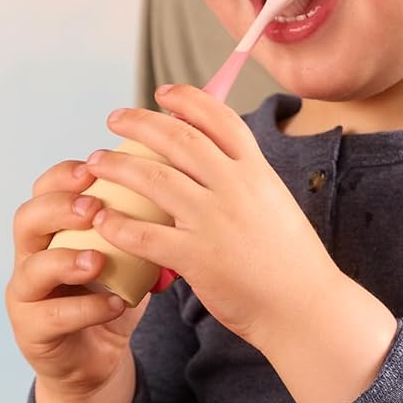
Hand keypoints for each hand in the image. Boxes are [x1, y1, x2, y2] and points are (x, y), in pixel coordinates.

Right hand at [6, 158, 151, 402]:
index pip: (45, 189)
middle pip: (26, 220)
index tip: (94, 167)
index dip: (64, 176)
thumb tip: (180, 189)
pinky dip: (86, 309)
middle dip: (58, 209)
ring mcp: (26, 295)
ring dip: (66, 261)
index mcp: (50, 228)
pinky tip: (115, 304)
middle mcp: (30, 255)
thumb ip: (139, 227)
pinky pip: (53, 316)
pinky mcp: (32, 331)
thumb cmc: (109, 295)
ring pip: (32, 269)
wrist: (95, 358)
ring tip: (98, 260)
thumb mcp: (125, 257)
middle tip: (92, 208)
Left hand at [82, 84, 335, 350]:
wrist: (306, 309)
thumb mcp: (275, 202)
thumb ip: (245, 179)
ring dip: (118, 166)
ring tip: (95, 161)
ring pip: (154, 178)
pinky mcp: (198, 257)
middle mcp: (235, 187)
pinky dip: (119, 225)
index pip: (219, 118)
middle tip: (113, 118)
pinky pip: (146, 235)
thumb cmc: (291, 261)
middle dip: (140, 122)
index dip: (187, 99)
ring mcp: (215, 221)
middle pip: (179, 139)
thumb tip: (215, 157)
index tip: (162, 93)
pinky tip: (101, 221)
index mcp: (256, 171)